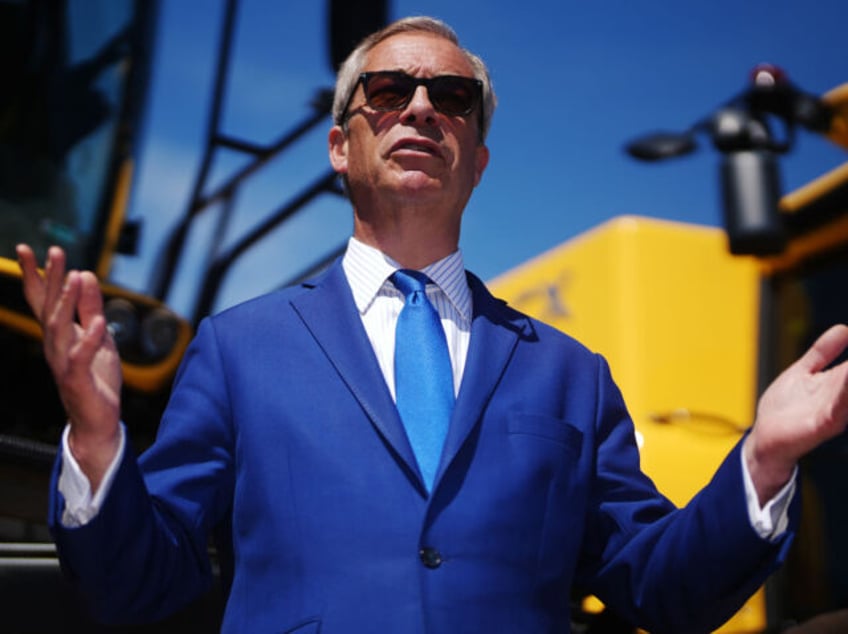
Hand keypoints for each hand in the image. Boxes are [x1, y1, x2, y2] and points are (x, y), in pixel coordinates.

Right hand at [17, 244, 121, 489]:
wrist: (97, 422)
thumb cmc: (96, 379)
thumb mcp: (99, 337)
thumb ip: (91, 309)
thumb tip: (86, 276)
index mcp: (59, 335)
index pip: (43, 300)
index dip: (37, 275)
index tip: (29, 248)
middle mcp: (55, 346)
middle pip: (48, 307)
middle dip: (50, 279)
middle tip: (54, 251)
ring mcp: (63, 363)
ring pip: (60, 329)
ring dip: (68, 302)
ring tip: (77, 278)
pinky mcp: (77, 380)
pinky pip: (80, 357)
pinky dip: (89, 339)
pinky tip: (97, 323)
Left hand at [744, 324, 847, 504]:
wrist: (766, 439)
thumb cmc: (786, 408)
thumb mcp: (804, 372)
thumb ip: (822, 352)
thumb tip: (843, 329)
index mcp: (838, 384)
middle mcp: (841, 399)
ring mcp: (832, 413)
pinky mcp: (819, 426)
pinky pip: (836, 411)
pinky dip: (844, 397)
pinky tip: (847, 376)